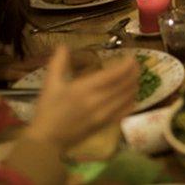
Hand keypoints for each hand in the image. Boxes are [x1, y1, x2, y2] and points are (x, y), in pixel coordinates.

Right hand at [22, 46, 138, 149]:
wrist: (48, 139)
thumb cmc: (48, 109)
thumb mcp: (50, 84)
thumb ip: (58, 62)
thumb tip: (63, 45)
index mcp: (84, 89)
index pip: (113, 75)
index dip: (125, 66)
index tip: (132, 58)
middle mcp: (98, 101)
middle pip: (124, 85)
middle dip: (133, 73)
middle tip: (136, 65)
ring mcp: (103, 115)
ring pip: (127, 98)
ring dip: (134, 86)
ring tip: (135, 77)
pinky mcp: (105, 125)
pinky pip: (124, 112)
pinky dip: (131, 102)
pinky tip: (132, 96)